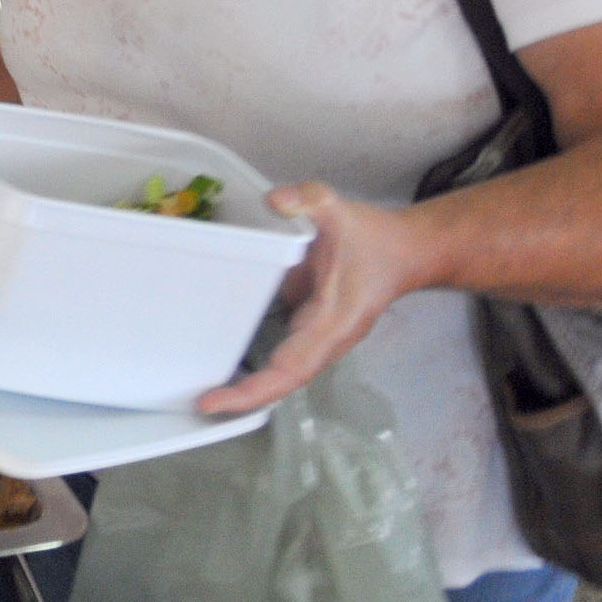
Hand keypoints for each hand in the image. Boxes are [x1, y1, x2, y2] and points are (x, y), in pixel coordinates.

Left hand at [196, 185, 431, 415]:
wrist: (407, 250)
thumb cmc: (375, 238)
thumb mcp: (339, 210)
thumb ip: (308, 199)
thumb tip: (274, 202)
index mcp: (332, 324)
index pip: (290, 369)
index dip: (252, 390)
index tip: (215, 400)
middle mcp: (324, 340)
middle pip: (280, 382)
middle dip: (240, 397)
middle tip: (194, 402)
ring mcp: (317, 338)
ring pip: (280, 373)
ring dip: (245, 386)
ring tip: (197, 390)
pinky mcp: (310, 328)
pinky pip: (280, 354)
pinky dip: (252, 363)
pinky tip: (219, 358)